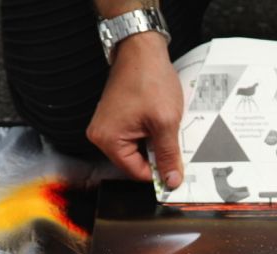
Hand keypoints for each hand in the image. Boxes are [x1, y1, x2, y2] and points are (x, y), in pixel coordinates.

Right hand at [86, 32, 183, 187]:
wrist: (141, 50)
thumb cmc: (150, 79)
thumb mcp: (166, 122)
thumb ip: (168, 156)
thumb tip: (171, 181)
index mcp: (108, 140)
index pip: (136, 172)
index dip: (158, 172)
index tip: (176, 169)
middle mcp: (100, 136)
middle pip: (135, 162)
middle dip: (156, 155)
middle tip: (173, 140)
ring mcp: (106, 127)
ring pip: (137, 150)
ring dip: (154, 143)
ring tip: (163, 125)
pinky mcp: (115, 119)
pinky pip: (134, 137)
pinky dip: (149, 133)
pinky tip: (158, 120)